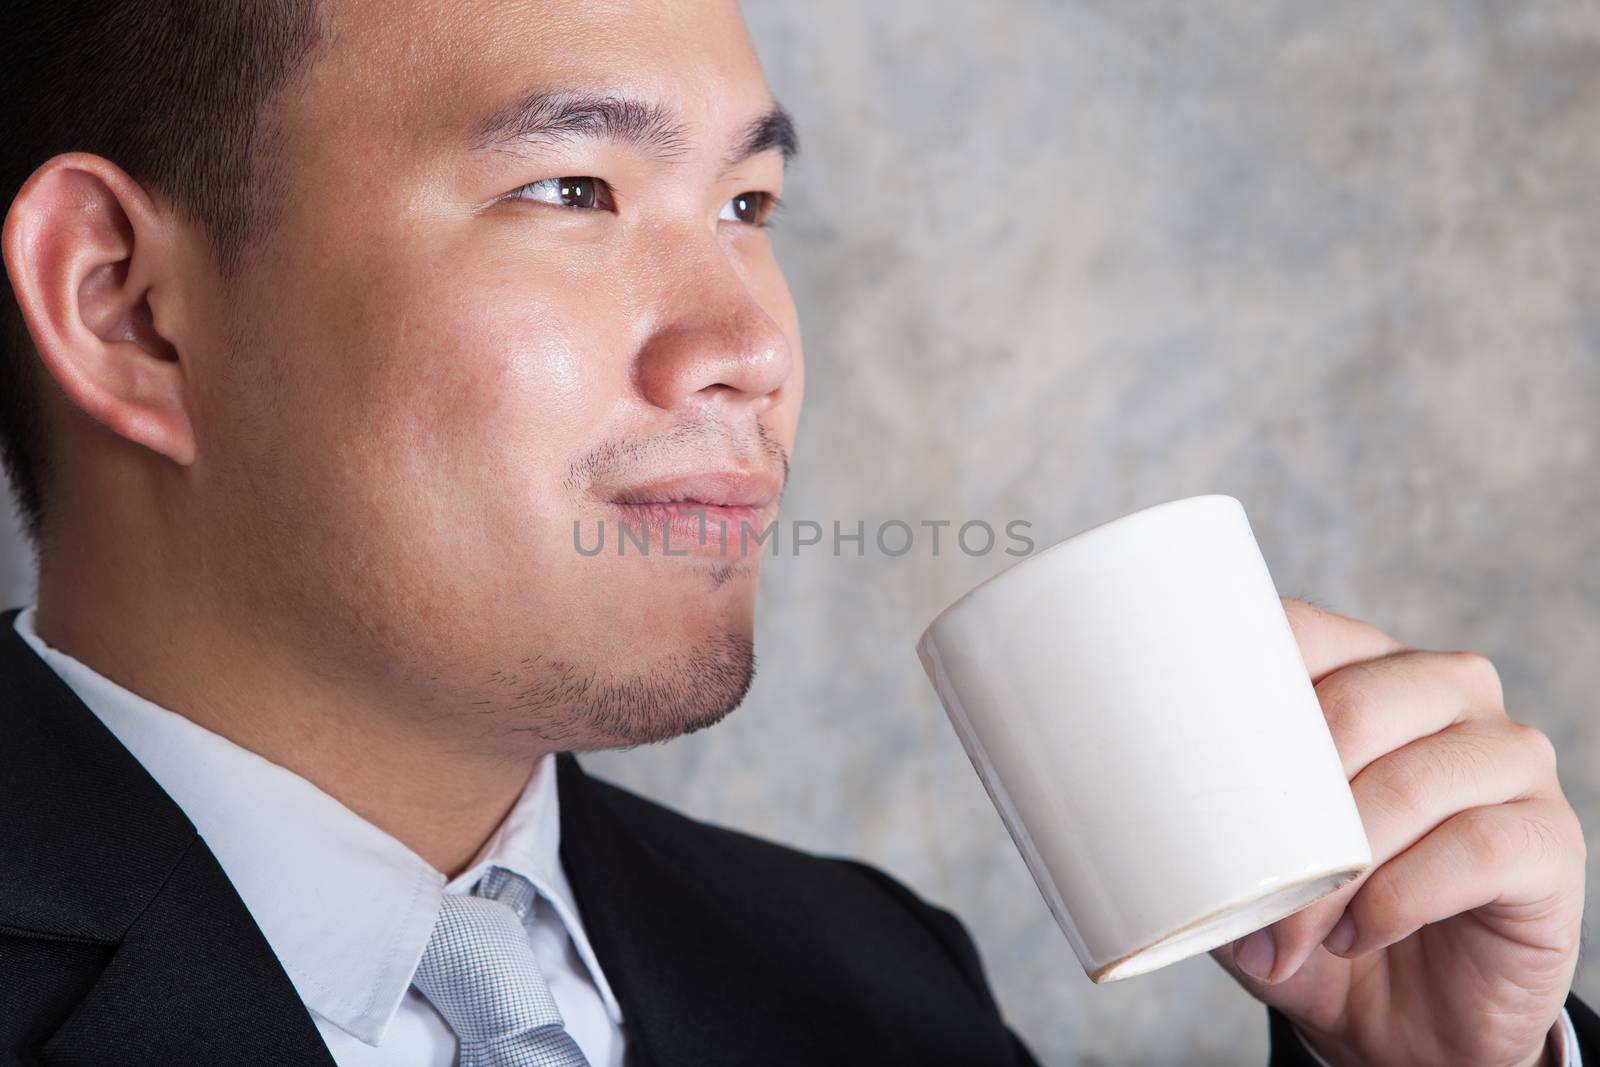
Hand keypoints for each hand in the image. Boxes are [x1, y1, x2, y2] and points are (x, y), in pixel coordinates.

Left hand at [1211, 598, 1586, 1066]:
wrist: (1405, 1022)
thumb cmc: (1316, 916)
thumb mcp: (1245, 863)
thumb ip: (1201, 813)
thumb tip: (1116, 800)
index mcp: (1365, 669)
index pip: (1301, 633)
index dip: (1239, 680)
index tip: (1180, 742)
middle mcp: (1445, 692)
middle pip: (1355, 709)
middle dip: (1286, 808)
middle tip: (1245, 893)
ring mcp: (1508, 758)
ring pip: (1412, 782)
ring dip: (1340, 870)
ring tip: (1295, 934)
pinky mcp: (1550, 837)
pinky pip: (1475, 848)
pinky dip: (1402, 898)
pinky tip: (1361, 932)